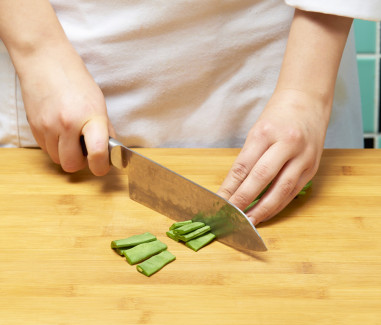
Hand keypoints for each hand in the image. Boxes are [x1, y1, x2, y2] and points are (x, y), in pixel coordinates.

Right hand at [19, 45, 114, 175]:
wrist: (45, 61)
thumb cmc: (75, 79)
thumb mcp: (98, 102)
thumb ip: (104, 128)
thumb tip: (108, 149)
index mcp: (90, 117)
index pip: (97, 153)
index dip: (101, 166)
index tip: (102, 166)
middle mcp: (67, 124)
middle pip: (71, 165)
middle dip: (79, 162)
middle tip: (84, 150)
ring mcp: (48, 126)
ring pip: (57, 159)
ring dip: (65, 153)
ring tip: (71, 136)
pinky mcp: (34, 126)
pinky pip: (45, 149)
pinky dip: (54, 146)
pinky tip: (59, 131)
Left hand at [217, 89, 328, 224]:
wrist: (308, 101)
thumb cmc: (277, 116)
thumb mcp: (257, 131)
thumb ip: (248, 158)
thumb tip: (233, 188)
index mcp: (266, 132)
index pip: (243, 166)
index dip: (230, 188)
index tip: (220, 202)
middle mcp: (287, 144)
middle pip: (262, 178)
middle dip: (244, 200)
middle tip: (231, 217)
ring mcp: (303, 156)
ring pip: (281, 189)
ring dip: (264, 209)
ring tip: (249, 222)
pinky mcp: (312, 167)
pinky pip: (294, 191)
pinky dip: (279, 204)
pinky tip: (267, 213)